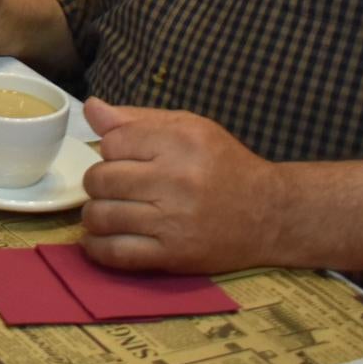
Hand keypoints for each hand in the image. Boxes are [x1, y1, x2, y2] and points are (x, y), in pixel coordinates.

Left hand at [79, 99, 279, 272]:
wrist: (272, 214)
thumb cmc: (225, 165)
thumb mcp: (189, 128)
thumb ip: (137, 119)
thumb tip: (90, 108)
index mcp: (181, 143)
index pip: (112, 143)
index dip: (111, 149)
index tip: (124, 158)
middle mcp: (176, 181)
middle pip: (101, 179)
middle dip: (98, 181)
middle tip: (112, 186)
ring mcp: (174, 221)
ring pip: (101, 216)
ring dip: (95, 214)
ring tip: (108, 211)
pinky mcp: (173, 256)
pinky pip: (116, 253)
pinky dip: (96, 247)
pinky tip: (99, 239)